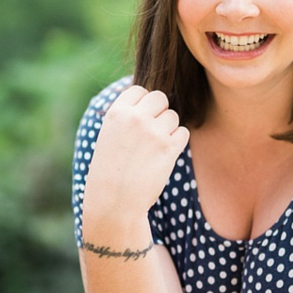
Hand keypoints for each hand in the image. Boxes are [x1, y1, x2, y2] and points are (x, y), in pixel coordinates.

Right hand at [84, 86, 189, 218]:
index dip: (143, 104)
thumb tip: (150, 101)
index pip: (139, 90)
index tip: (140, 120)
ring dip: (169, 129)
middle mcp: (135, 118)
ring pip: (173, 117)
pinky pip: (183, 132)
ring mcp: (153, 132)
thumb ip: (126, 117)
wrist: (114, 202)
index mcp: (116, 112)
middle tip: (152, 133)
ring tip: (154, 149)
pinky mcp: (169, 148)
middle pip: (160, 98)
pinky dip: (177, 142)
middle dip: (159, 112)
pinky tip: (163, 155)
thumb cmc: (109, 171)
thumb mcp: (108, 136)